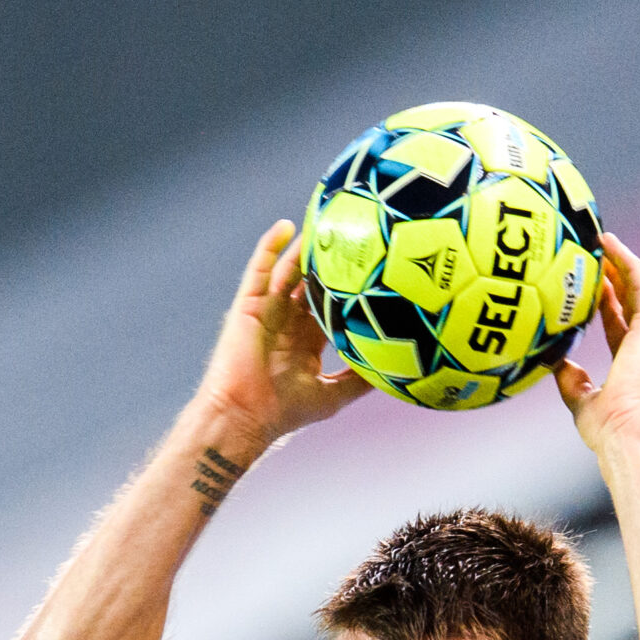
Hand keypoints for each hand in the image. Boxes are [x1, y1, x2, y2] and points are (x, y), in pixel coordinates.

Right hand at [193, 221, 374, 446]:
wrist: (245, 418)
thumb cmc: (283, 412)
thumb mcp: (333, 395)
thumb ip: (359, 380)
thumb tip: (394, 371)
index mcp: (305, 341)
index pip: (330, 305)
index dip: (348, 287)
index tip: (371, 268)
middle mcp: (287, 322)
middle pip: (311, 282)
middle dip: (329, 261)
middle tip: (353, 234)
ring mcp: (267, 311)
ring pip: (288, 270)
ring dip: (304, 248)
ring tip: (326, 221)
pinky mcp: (248, 306)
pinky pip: (259, 270)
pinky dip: (270, 247)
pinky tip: (286, 226)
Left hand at [553, 233, 639, 453]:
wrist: (627, 436)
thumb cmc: (607, 430)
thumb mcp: (581, 401)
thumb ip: (571, 381)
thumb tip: (557, 362)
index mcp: (631, 362)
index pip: (617, 324)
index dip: (605, 302)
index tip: (589, 286)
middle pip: (631, 300)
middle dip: (614, 276)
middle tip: (594, 254)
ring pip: (639, 287)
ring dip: (621, 262)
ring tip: (602, 240)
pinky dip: (627, 263)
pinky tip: (610, 246)